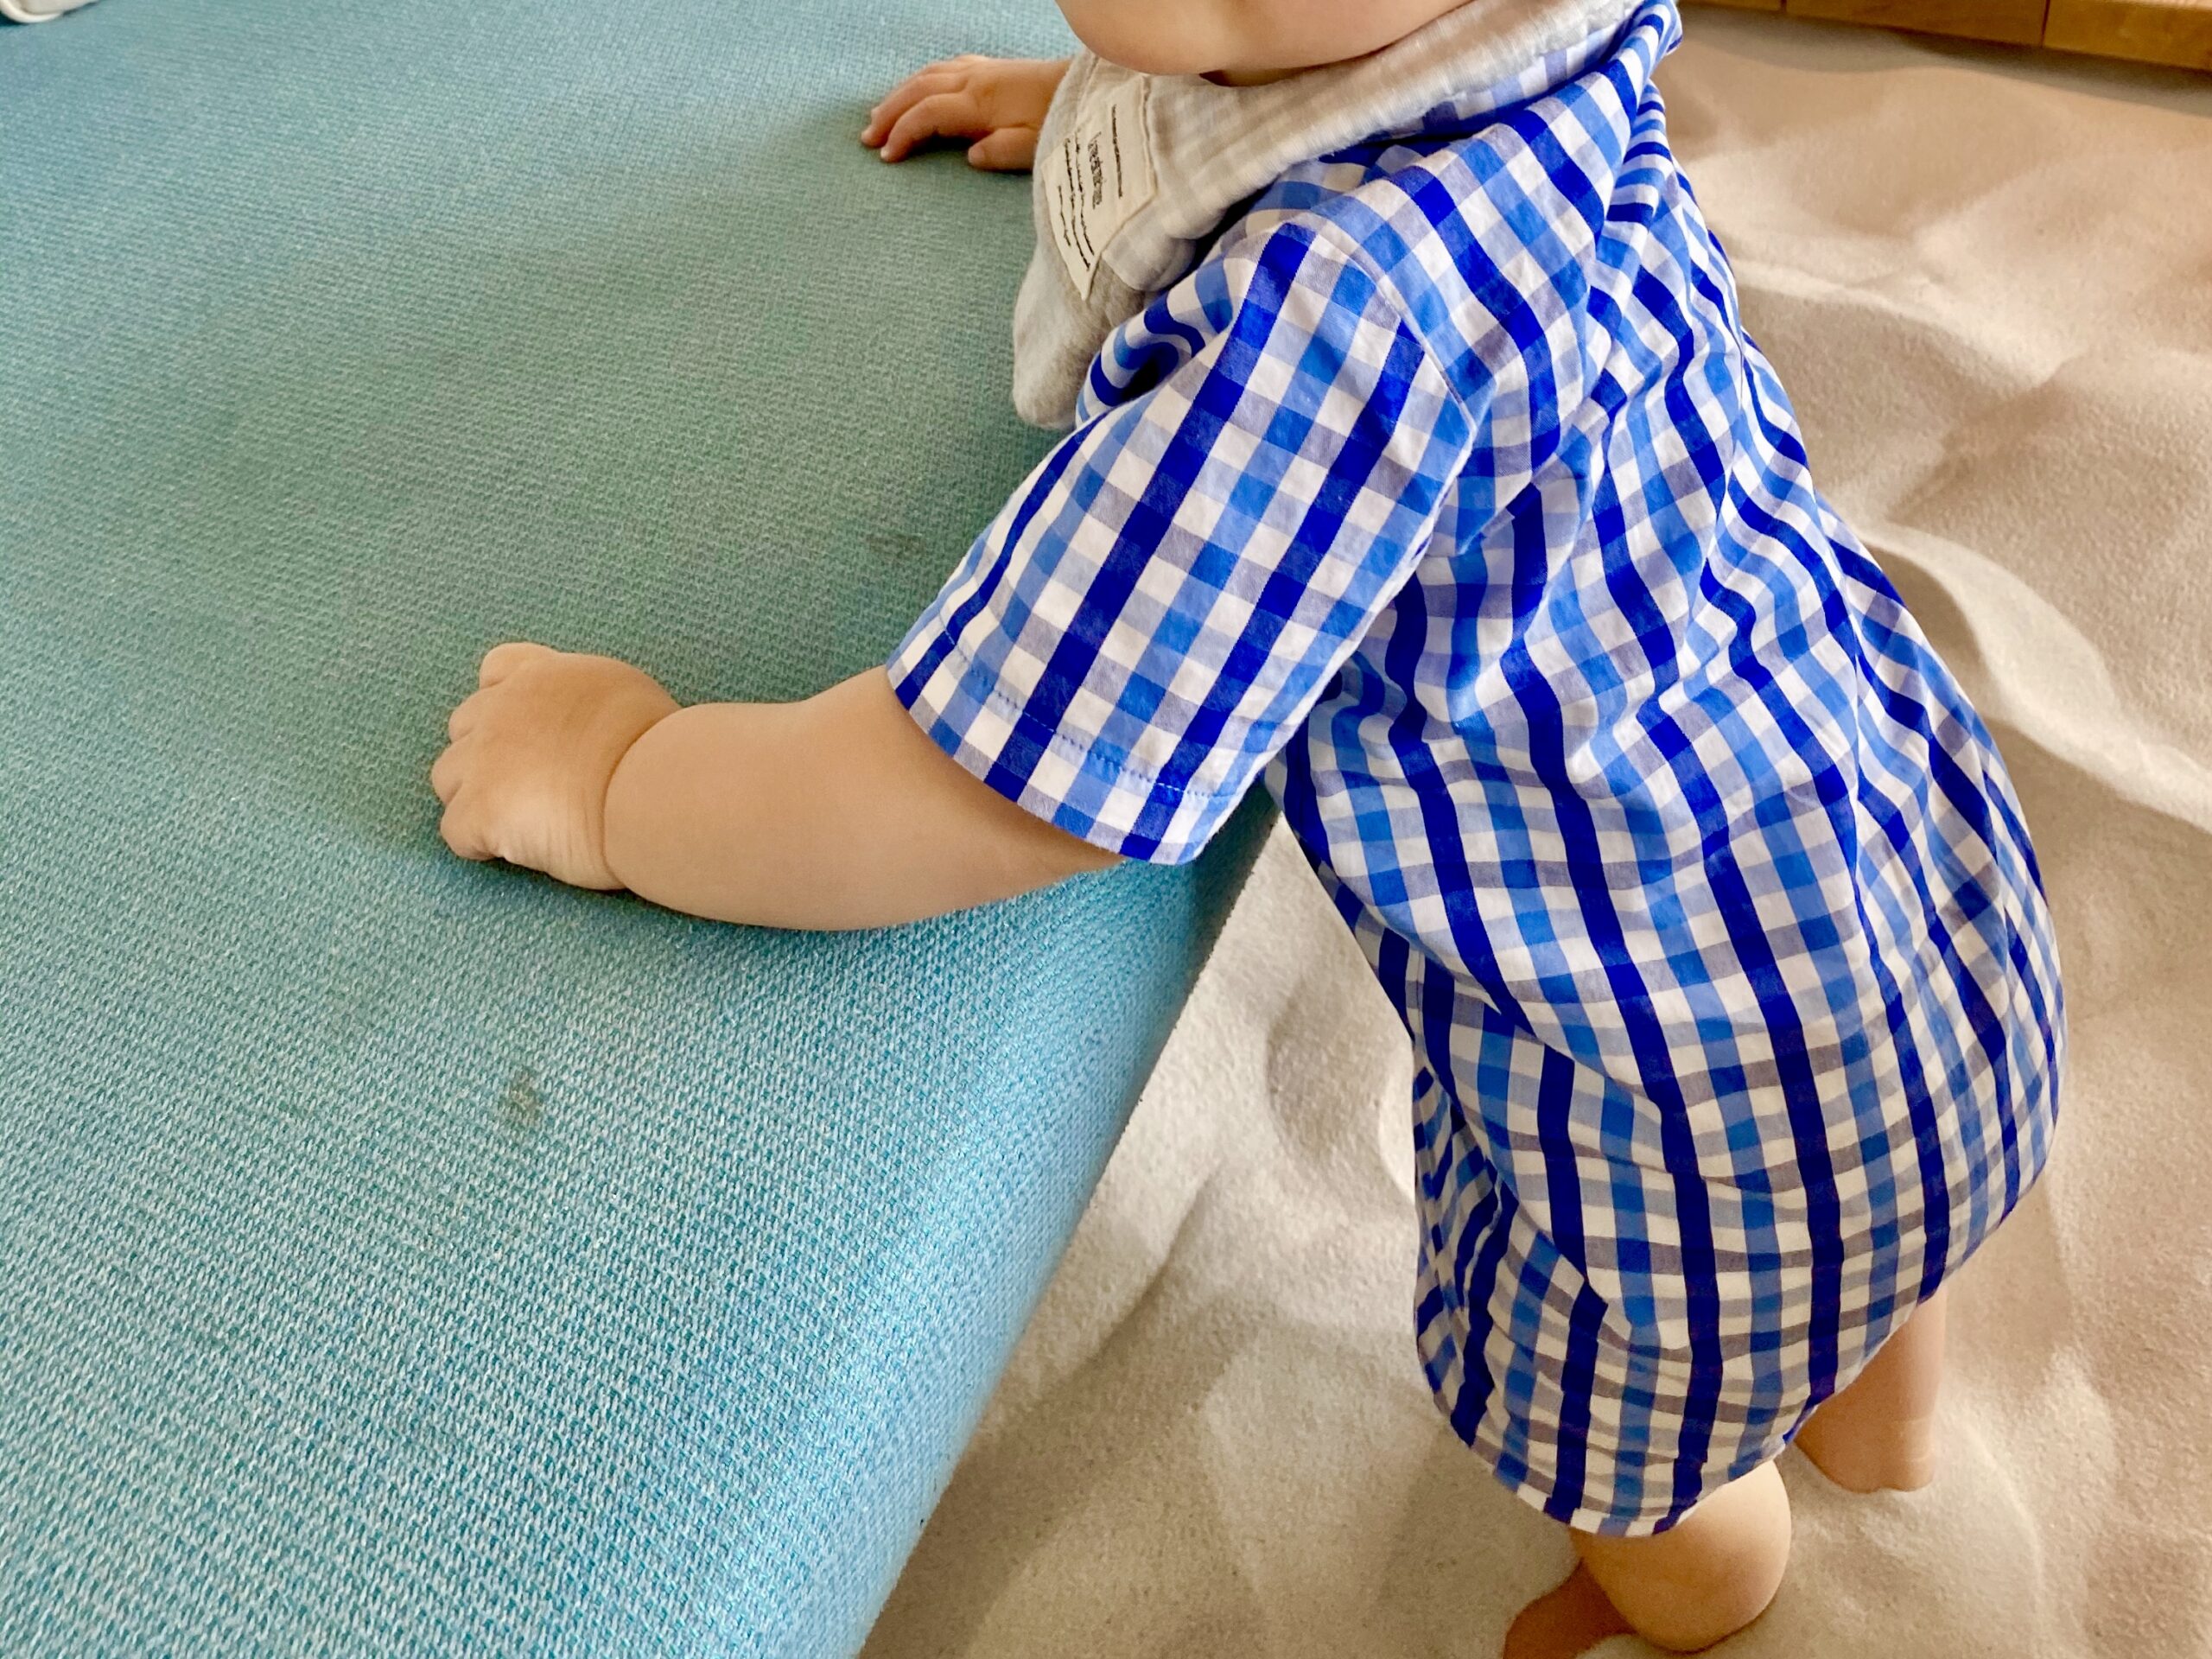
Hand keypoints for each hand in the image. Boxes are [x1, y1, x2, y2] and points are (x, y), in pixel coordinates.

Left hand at [431, 643, 679, 891]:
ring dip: (476, 799)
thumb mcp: (630, 699)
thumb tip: (593, 728)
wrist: (658, 789)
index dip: (504, 703)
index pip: (496, 670)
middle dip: (488, 756)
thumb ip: (591, 705)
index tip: (532, 734)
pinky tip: (520, 853)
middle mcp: (506, 707)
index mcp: (546, 677)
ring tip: (523, 826)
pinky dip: (480, 844)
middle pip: (463, 727)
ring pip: (448, 777)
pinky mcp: (480, 808)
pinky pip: (455, 831)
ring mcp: (486, 757)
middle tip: (532, 790)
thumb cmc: (663, 753)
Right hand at [860, 55, 1069, 171]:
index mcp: (980, 101)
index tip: (886, 157)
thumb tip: (969, 156)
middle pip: (917, 90)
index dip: (902, 134)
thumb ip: (999, 153)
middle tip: (867, 138)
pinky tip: (918, 88)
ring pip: (927, 75)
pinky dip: (923, 80)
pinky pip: (946, 67)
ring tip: (879, 115)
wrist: (1091, 89)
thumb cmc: (1065, 122)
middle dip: (889, 113)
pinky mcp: (994, 68)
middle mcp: (976, 80)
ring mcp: (983, 70)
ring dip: (899, 94)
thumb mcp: (1035, 147)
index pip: (927, 114)